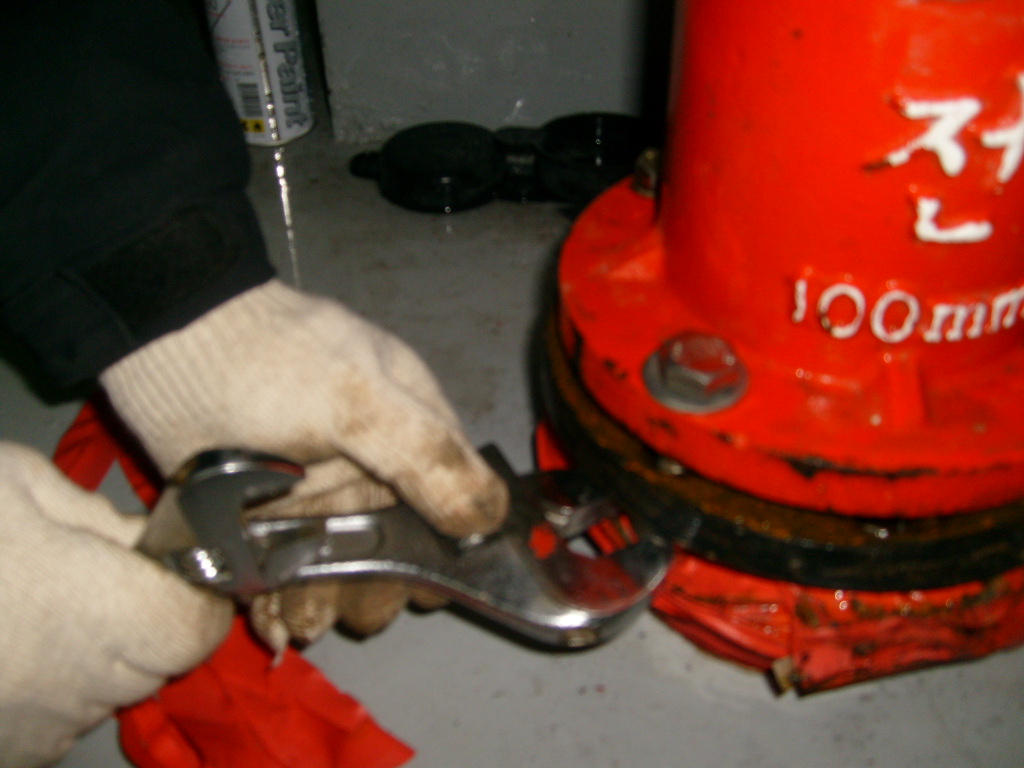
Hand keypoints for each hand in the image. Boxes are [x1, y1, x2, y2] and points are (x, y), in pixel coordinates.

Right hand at [0, 442, 232, 767]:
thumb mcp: (15, 484)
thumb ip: (100, 518)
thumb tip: (152, 538)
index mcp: (95, 612)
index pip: (197, 625)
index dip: (194, 591)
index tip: (167, 562)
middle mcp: (77, 686)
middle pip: (160, 658)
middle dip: (147, 612)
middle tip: (92, 571)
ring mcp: (37, 730)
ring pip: (109, 689)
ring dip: (96, 650)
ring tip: (32, 603)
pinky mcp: (8, 751)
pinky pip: (58, 718)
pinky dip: (49, 684)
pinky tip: (7, 641)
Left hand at [100, 279, 508, 649]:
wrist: (164, 338)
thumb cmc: (270, 361)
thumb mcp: (355, 397)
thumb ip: (424, 453)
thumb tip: (488, 521)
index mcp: (412, 432)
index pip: (450, 511)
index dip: (439, 555)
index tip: (416, 588)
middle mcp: (372, 470)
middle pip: (393, 551)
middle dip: (372, 591)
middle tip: (345, 609)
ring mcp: (316, 497)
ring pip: (337, 568)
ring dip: (323, 605)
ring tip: (299, 620)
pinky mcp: (264, 518)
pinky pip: (285, 572)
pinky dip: (281, 603)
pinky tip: (272, 620)